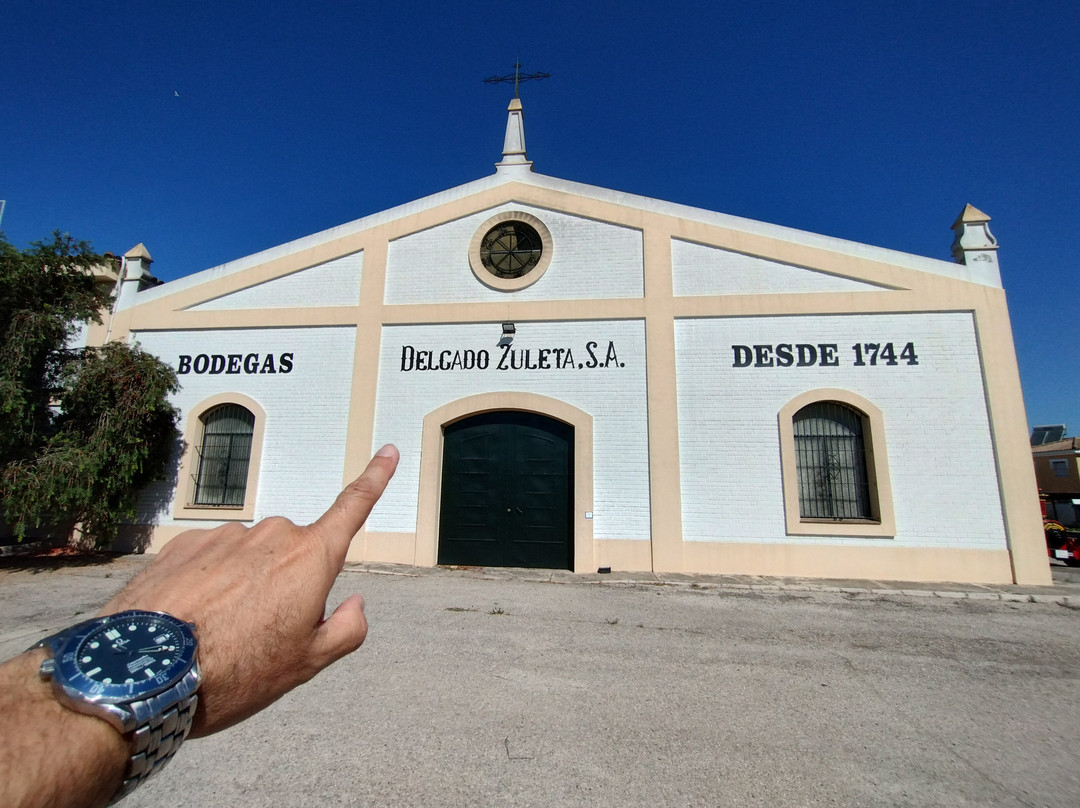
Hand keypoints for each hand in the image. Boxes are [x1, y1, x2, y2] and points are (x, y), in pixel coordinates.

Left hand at [99, 444, 398, 735]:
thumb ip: (345, 629)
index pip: (353, 509)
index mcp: (310, 559)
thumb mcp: (306, 664)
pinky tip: (188, 623)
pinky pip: (209, 563)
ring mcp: (224, 537)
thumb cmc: (235, 672)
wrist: (142, 672)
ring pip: (248, 560)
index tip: (389, 451)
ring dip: (241, 588)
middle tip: (260, 637)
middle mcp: (271, 536)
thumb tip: (353, 603)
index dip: (375, 478)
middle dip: (286, 586)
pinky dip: (206, 588)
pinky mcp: (183, 545)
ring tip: (215, 636)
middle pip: (292, 556)